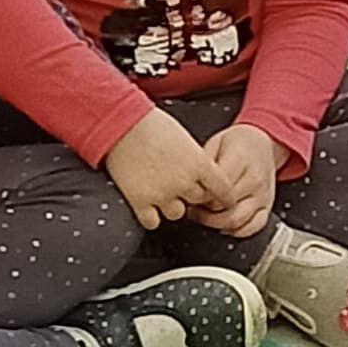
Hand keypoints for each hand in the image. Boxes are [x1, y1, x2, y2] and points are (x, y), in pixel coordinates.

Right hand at [105, 108, 228, 231]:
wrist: (123, 124)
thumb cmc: (152, 124)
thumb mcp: (185, 139)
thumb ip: (195, 160)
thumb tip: (199, 174)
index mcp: (199, 164)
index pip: (223, 189)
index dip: (224, 197)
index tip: (224, 201)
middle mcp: (184, 182)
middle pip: (198, 201)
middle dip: (192, 195)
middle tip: (181, 186)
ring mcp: (162, 194)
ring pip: (177, 213)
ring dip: (172, 205)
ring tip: (162, 192)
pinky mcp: (140, 201)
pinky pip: (152, 222)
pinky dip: (151, 216)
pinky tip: (148, 205)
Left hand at [190, 121, 285, 237]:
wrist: (262, 144)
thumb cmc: (238, 144)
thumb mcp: (216, 143)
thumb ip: (204, 163)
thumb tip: (188, 181)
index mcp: (242, 159)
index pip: (218, 186)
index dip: (200, 194)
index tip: (189, 194)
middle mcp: (255, 180)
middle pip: (226, 207)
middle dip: (205, 212)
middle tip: (193, 208)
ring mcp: (262, 196)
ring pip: (237, 220)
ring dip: (216, 223)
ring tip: (204, 216)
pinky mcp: (266, 207)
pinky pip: (253, 227)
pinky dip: (235, 231)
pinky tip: (223, 225)